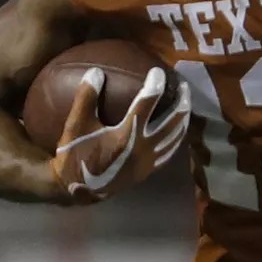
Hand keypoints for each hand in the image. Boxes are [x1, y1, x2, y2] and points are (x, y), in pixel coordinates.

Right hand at [52, 67, 188, 203]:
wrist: (80, 190)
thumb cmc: (76, 156)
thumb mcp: (76, 125)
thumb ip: (86, 98)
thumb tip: (96, 71)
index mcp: (128, 135)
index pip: (148, 103)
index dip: (156, 85)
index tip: (160, 71)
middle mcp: (145, 148)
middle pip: (174, 121)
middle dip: (182, 101)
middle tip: (183, 86)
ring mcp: (150, 161)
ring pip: (177, 137)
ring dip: (184, 119)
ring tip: (185, 104)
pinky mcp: (150, 170)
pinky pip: (171, 150)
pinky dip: (177, 137)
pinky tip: (177, 129)